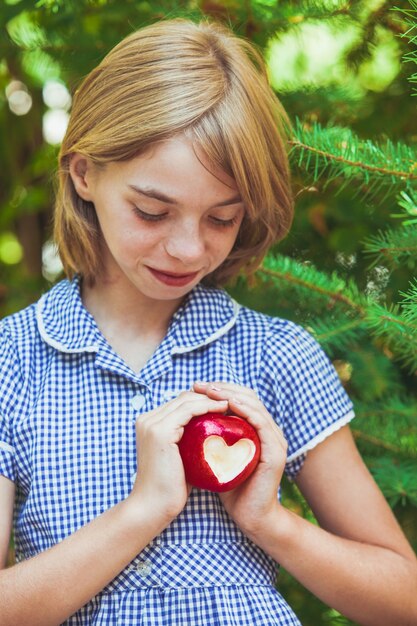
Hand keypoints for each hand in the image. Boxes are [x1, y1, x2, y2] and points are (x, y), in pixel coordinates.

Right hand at [129, 391, 228, 525]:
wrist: (152, 508)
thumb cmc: (169, 489)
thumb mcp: (180, 458)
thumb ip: (189, 443)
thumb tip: (211, 437)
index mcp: (148, 424)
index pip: (180, 403)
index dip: (203, 402)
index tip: (224, 406)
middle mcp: (147, 419)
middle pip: (183, 398)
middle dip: (209, 397)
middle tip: (231, 402)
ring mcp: (152, 424)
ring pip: (187, 400)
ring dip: (211, 399)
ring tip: (231, 404)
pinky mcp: (160, 431)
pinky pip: (189, 410)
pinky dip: (208, 407)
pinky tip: (224, 410)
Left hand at [193, 381, 287, 537]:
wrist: (250, 518)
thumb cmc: (230, 487)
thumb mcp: (216, 456)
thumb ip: (209, 437)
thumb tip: (182, 420)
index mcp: (256, 428)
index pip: (239, 398)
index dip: (219, 389)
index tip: (196, 387)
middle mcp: (269, 430)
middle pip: (247, 396)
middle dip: (222, 388)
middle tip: (200, 385)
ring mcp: (275, 439)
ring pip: (254, 405)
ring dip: (231, 395)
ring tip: (210, 392)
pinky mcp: (276, 451)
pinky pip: (261, 423)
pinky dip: (245, 411)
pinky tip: (229, 406)